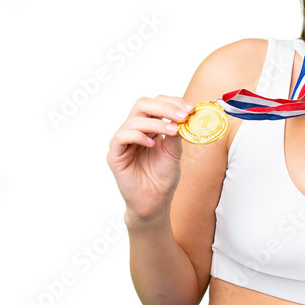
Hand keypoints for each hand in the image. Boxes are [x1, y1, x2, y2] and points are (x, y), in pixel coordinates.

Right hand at [105, 96, 195, 221]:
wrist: (155, 202)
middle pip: (143, 104)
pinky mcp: (115, 155)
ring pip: (134, 120)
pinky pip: (121, 137)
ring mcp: (123, 141)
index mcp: (149, 126)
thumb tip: (183, 115)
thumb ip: (176, 133)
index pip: (156, 103)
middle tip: (182, 115)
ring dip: (156, 123)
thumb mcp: (174, 152)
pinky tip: (152, 143)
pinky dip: (138, 136)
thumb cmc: (163, 177)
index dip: (173, 102)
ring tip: (173, 131)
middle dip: (165, 107)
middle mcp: (134, 130)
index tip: (190, 109)